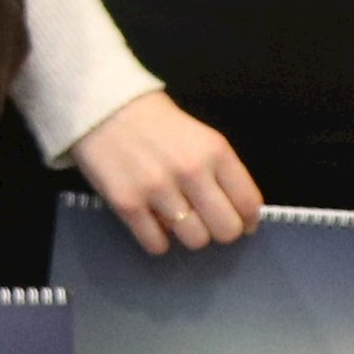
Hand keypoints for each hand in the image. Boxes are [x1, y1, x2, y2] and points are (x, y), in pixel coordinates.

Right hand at [70, 90, 263, 257]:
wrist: (104, 109)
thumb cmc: (156, 124)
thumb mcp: (201, 137)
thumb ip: (222, 172)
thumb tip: (240, 216)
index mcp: (214, 151)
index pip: (249, 203)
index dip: (247, 220)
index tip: (239, 222)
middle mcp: (191, 171)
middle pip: (226, 230)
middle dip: (219, 230)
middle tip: (205, 221)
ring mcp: (158, 189)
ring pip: (195, 241)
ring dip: (187, 234)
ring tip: (174, 217)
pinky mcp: (128, 204)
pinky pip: (157, 244)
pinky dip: (157, 240)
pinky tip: (152, 221)